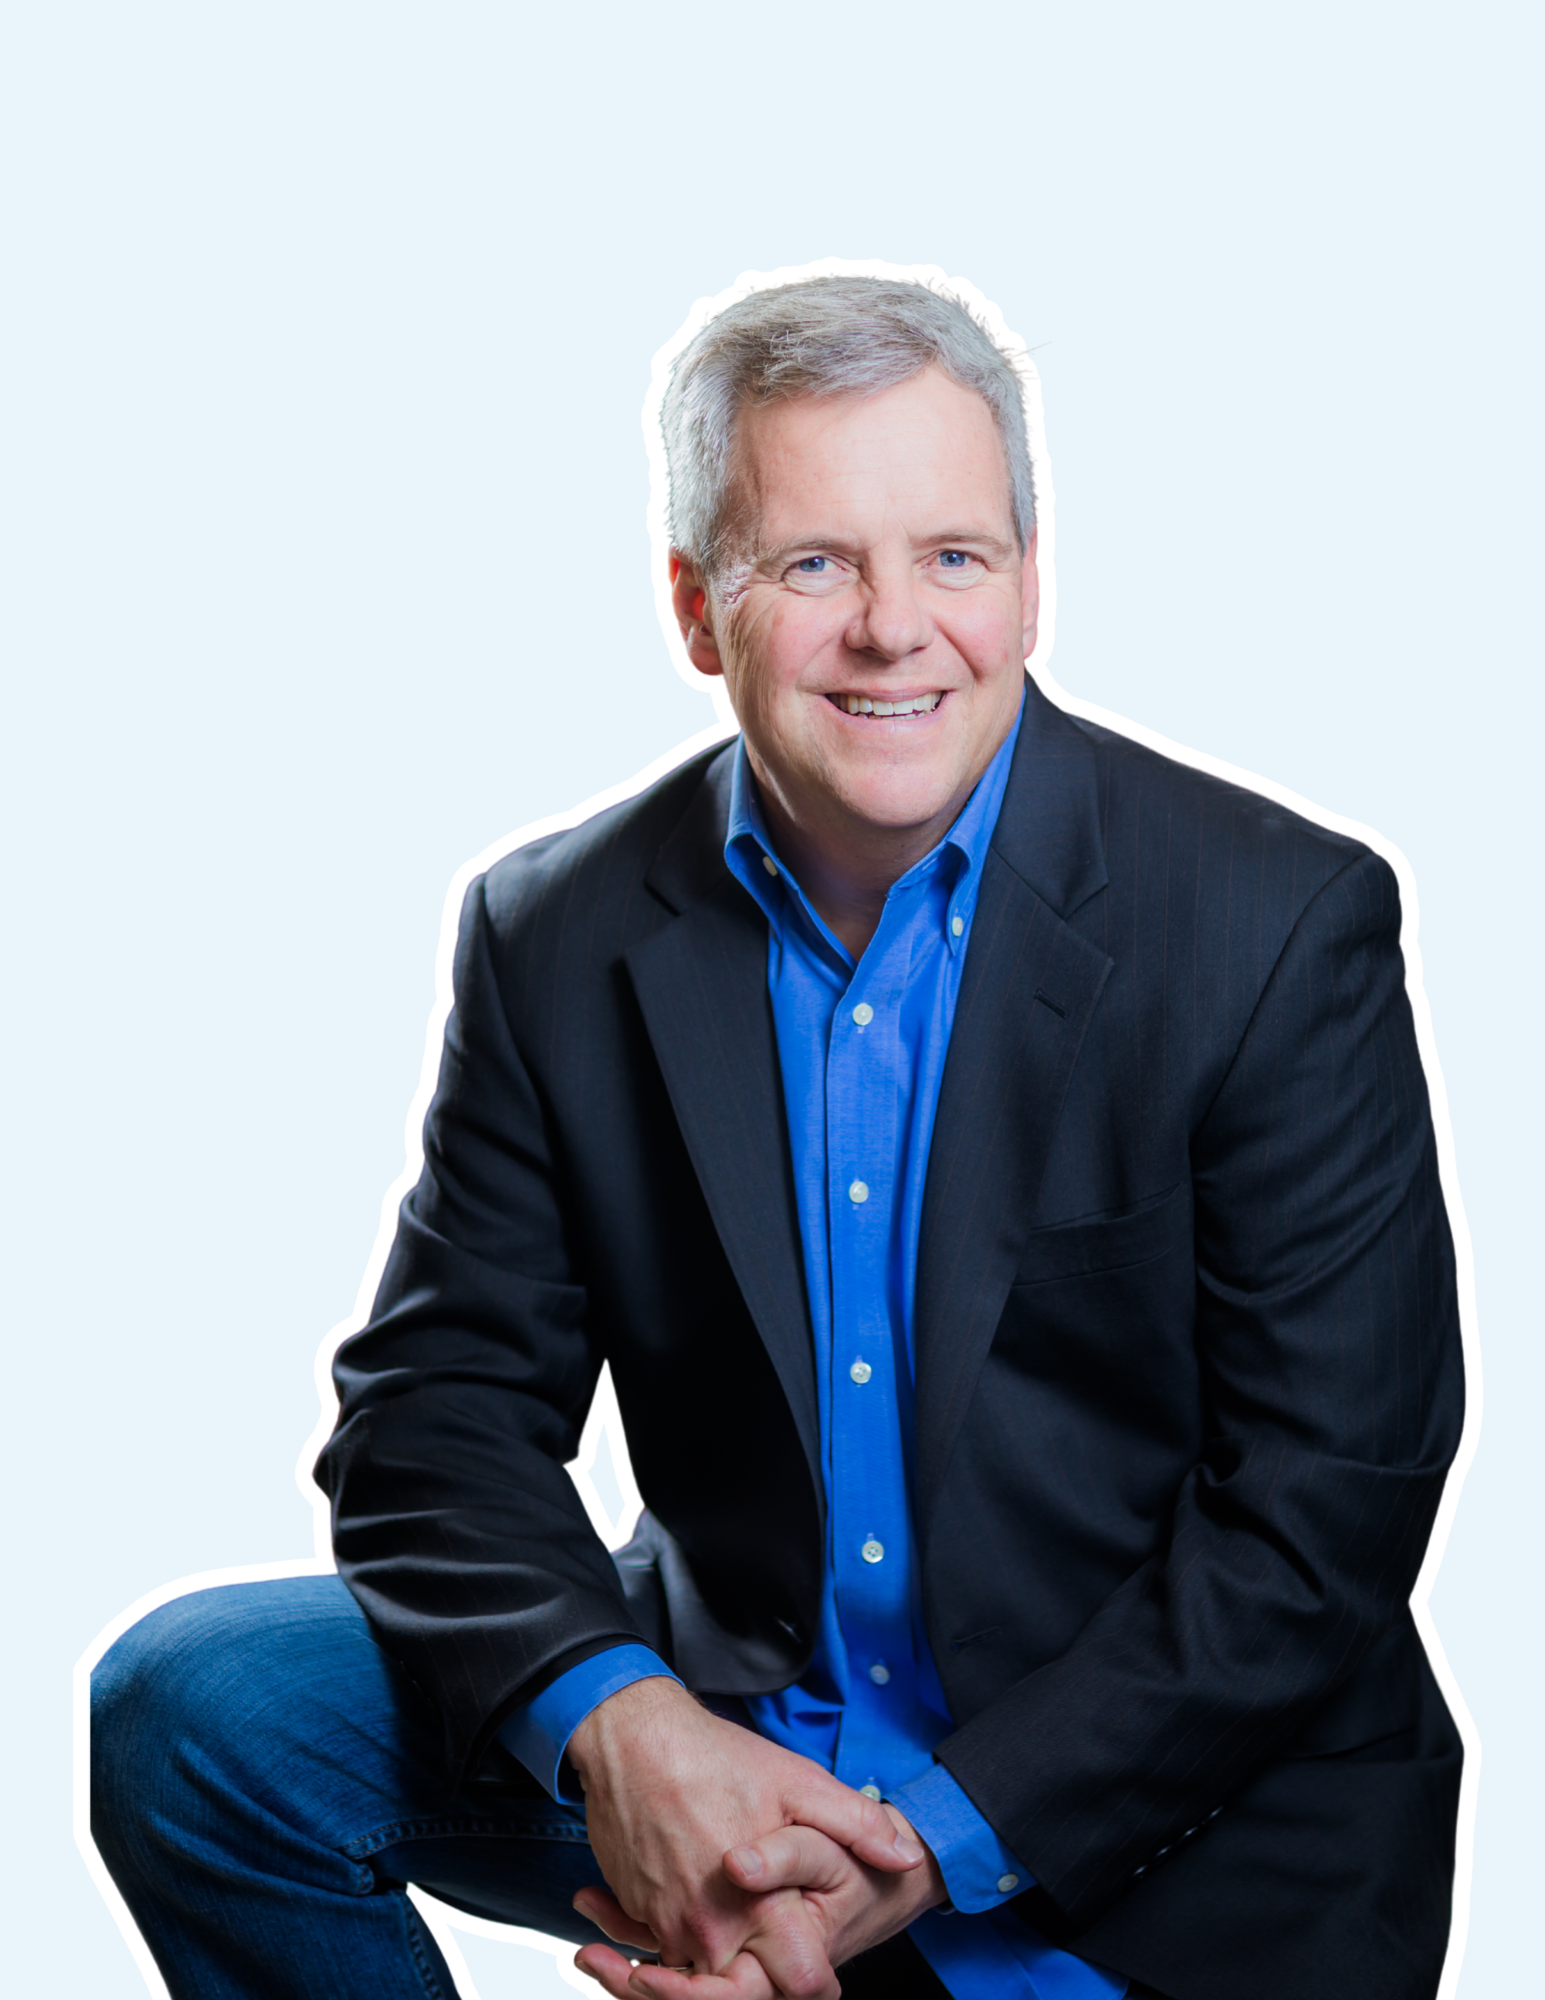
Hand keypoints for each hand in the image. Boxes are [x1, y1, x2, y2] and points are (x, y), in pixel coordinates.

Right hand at [565, 1677, 924, 1994]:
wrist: (631, 1737)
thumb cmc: (714, 1756)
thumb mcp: (799, 1780)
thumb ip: (858, 1825)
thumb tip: (905, 1858)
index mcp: (760, 1907)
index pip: (801, 1983)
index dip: (815, 1977)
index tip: (816, 1962)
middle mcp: (708, 1931)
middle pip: (743, 1992)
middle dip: (761, 1976)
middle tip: (771, 1944)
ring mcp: (666, 1925)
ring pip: (699, 1976)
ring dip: (714, 1961)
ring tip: (731, 1918)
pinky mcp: (637, 1913)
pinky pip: (660, 1951)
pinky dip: (674, 1939)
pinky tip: (687, 1893)